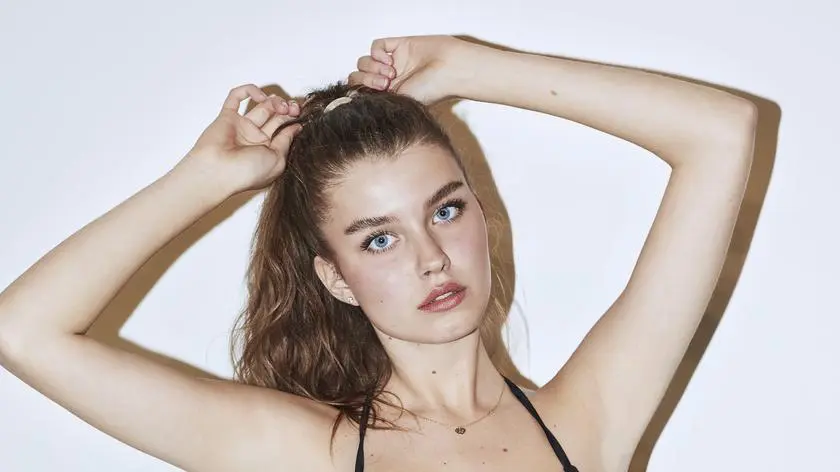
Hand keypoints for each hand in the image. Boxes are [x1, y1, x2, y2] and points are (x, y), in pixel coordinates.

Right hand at [181, 84, 301, 193]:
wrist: (218, 172)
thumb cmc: (246, 173)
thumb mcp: (277, 160)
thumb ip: (286, 141)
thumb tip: (295, 128)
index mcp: (268, 151)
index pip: (284, 130)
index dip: (293, 120)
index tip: (302, 114)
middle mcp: (255, 139)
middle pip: (275, 116)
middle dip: (286, 109)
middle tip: (293, 108)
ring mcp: (241, 127)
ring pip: (261, 106)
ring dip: (273, 101)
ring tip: (280, 105)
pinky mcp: (227, 117)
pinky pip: (236, 97)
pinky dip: (249, 91)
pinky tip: (260, 96)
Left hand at [349, 35, 471, 103]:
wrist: (449, 70)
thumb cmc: (432, 91)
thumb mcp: (399, 102)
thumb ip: (377, 100)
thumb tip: (354, 99)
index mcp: (388, 97)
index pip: (360, 93)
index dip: (361, 92)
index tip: (373, 94)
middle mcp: (388, 81)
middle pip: (359, 77)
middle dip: (367, 80)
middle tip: (386, 83)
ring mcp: (392, 63)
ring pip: (364, 61)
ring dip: (373, 67)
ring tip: (391, 72)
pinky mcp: (397, 46)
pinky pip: (375, 46)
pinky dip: (377, 53)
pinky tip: (389, 60)